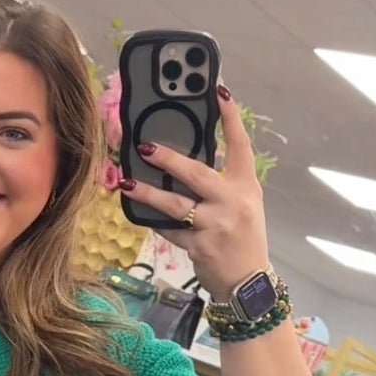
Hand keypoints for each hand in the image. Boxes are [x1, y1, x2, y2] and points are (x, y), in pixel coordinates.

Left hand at [115, 85, 270, 298]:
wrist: (249, 284)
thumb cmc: (243, 240)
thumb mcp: (242, 206)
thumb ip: (221, 184)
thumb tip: (185, 162)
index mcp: (245, 187)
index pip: (240, 146)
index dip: (231, 118)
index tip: (220, 91)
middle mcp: (233, 202)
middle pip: (197, 173)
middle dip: (169, 159)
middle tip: (145, 146)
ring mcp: (216, 225)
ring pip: (175, 204)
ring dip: (148, 193)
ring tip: (126, 182)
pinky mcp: (200, 246)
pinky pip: (169, 229)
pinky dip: (154, 221)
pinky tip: (138, 213)